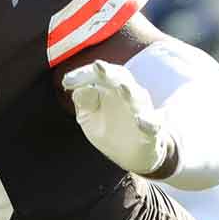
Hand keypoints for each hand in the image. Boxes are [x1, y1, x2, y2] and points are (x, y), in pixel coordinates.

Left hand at [62, 60, 172, 175]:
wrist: (130, 154)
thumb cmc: (108, 125)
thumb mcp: (88, 115)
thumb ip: (83, 101)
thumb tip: (78, 91)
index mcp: (110, 87)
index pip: (99, 73)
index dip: (84, 74)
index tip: (66, 82)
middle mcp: (128, 94)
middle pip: (120, 77)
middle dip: (109, 72)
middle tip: (97, 65)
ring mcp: (141, 111)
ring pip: (138, 98)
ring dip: (130, 92)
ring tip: (122, 87)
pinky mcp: (151, 131)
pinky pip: (152, 125)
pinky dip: (148, 123)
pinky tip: (141, 122)